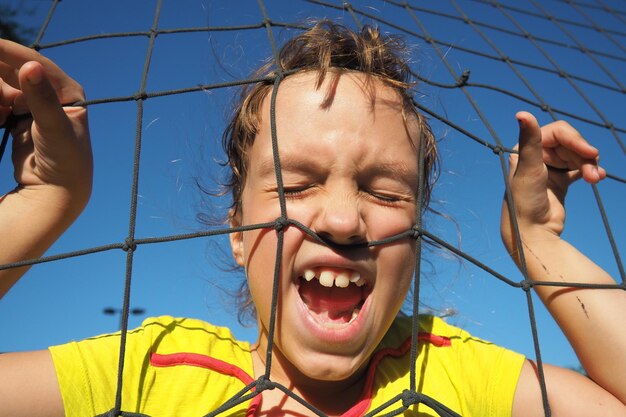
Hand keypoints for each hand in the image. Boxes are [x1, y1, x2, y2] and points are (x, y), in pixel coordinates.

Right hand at [0, 39, 91, 210]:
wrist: (57, 192)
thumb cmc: (65, 161)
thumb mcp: (54, 128)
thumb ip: (41, 98)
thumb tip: (30, 66)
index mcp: (68, 91)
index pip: (34, 63)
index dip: (8, 52)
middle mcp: (51, 94)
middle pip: (13, 72)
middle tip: (0, 103)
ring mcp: (33, 106)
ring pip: (2, 87)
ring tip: (2, 117)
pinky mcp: (18, 119)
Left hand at [501, 111, 605, 254]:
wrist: (531, 233)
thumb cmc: (525, 200)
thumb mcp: (529, 167)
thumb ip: (530, 140)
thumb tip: (521, 113)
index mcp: (525, 148)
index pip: (558, 132)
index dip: (576, 140)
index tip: (591, 153)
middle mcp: (537, 156)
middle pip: (571, 144)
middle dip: (585, 156)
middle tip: (593, 173)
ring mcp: (549, 169)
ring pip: (577, 156)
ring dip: (589, 165)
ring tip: (595, 179)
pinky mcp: (560, 182)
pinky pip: (579, 169)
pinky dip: (590, 171)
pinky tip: (598, 177)